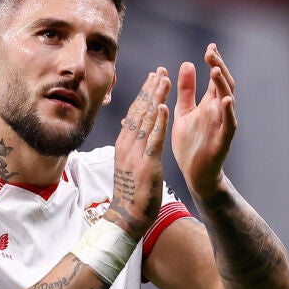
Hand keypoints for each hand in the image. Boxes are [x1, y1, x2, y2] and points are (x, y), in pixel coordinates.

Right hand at [106, 68, 169, 239]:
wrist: (126, 217)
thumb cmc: (130, 195)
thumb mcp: (127, 166)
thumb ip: (129, 148)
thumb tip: (128, 132)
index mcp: (124, 145)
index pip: (134, 114)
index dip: (144, 94)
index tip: (152, 78)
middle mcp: (128, 145)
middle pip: (140, 111)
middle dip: (150, 89)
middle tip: (160, 70)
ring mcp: (136, 154)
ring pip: (147, 121)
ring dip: (156, 98)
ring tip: (164, 79)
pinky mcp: (147, 164)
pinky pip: (154, 139)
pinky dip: (159, 122)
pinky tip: (164, 107)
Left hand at [171, 43, 237, 199]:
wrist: (194, 175)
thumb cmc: (190, 145)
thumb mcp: (184, 112)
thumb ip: (186, 90)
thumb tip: (188, 63)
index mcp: (210, 104)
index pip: (216, 78)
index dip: (215, 62)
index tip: (210, 47)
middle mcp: (219, 112)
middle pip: (224, 85)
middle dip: (219, 67)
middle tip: (211, 52)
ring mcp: (223, 125)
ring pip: (228, 101)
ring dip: (223, 85)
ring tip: (215, 70)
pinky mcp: (223, 141)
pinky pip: (229, 124)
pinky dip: (228, 112)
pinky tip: (225, 100)